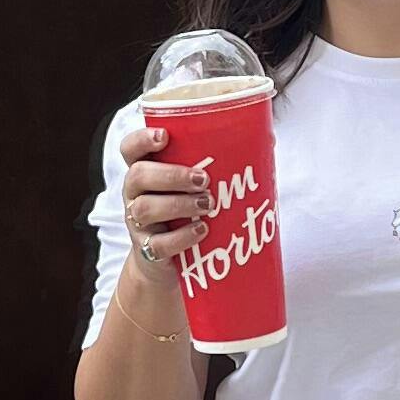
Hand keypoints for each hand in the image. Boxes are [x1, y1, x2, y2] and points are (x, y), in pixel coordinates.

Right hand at [114, 120, 210, 299]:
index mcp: (145, 170)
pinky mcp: (147, 250)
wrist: (168, 262)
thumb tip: (268, 139)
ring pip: (145, 208)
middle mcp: (135, 194)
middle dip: (171, 175)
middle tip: (203, 179)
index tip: (164, 136)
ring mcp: (138, 223)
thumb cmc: (186, 212)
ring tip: (207, 204)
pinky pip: (157, 243)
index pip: (130, 149)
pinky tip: (202, 231)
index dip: (142, 139)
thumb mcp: (194, 186)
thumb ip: (219, 163)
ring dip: (178, 204)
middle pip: (137, 175)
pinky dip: (181, 237)